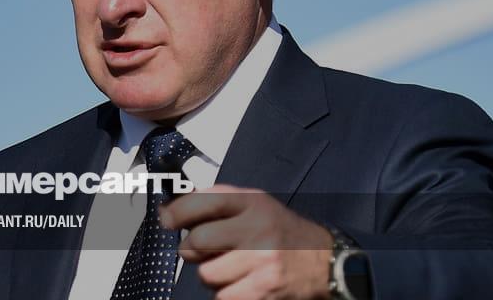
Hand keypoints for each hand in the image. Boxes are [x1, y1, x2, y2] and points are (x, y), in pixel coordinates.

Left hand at [159, 184, 334, 299]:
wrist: (325, 262)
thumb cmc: (280, 232)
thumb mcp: (255, 205)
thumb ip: (216, 203)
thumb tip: (169, 211)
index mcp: (253, 202)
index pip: (203, 202)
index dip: (177, 213)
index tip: (168, 220)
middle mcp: (258, 229)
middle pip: (197, 242)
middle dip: (193, 250)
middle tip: (206, 251)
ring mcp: (262, 262)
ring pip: (207, 275)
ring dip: (212, 275)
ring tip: (231, 268)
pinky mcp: (264, 290)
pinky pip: (222, 298)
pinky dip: (226, 294)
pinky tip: (242, 283)